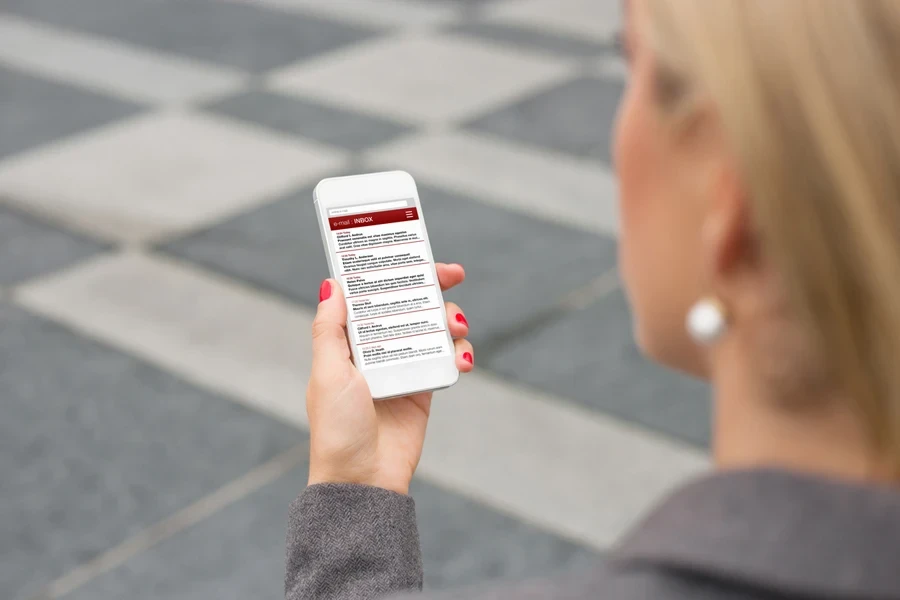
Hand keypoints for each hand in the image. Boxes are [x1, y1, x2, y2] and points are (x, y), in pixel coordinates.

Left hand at [306, 264, 473, 494]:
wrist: (364, 480)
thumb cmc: (337, 429)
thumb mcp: (328, 373)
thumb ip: (330, 329)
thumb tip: (330, 283)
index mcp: (348, 341)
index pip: (372, 295)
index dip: (391, 271)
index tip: (412, 252)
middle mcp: (377, 349)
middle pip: (408, 304)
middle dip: (431, 286)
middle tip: (452, 274)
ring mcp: (403, 366)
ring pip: (433, 327)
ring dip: (450, 319)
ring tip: (456, 328)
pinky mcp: (425, 387)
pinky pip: (447, 359)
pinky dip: (460, 352)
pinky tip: (463, 357)